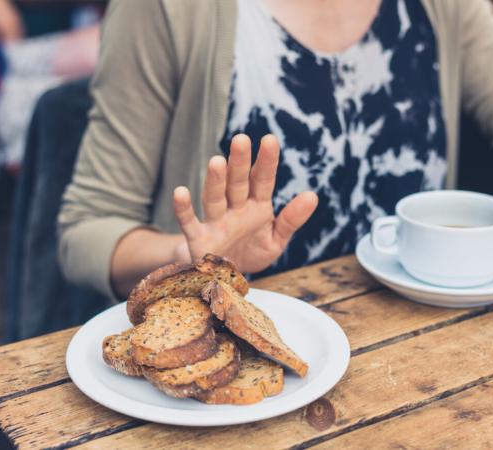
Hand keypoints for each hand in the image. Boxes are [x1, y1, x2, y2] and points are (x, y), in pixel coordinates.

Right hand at [172, 134, 317, 272]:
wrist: (226, 279)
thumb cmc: (251, 252)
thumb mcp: (276, 240)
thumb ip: (292, 219)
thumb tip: (313, 196)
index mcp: (256, 206)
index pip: (262, 180)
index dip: (266, 161)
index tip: (270, 140)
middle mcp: (235, 209)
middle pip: (237, 183)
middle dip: (239, 163)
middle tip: (241, 139)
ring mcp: (215, 222)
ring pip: (214, 198)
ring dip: (215, 181)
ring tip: (217, 161)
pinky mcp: (199, 239)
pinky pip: (189, 222)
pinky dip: (184, 209)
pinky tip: (180, 192)